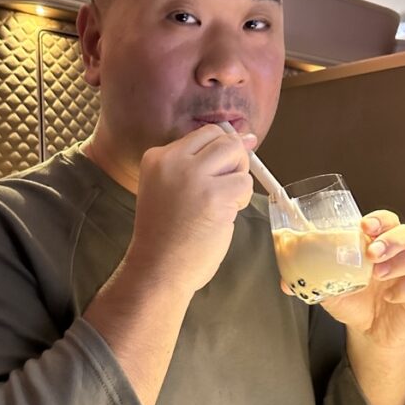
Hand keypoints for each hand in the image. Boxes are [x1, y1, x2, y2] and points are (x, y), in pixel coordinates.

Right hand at [127, 124, 256, 294]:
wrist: (158, 270)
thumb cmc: (167, 234)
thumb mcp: (169, 187)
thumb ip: (200, 163)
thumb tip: (247, 138)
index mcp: (157, 157)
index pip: (203, 134)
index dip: (220, 152)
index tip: (218, 175)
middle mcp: (173, 160)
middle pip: (222, 139)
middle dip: (234, 161)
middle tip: (224, 189)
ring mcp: (193, 177)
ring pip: (236, 154)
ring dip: (238, 178)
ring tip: (224, 201)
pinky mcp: (213, 195)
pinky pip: (244, 183)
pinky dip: (242, 198)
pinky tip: (225, 214)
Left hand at [287, 209, 404, 349]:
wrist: (370, 332)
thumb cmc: (354, 300)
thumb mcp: (330, 288)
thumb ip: (311, 280)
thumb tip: (284, 281)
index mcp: (379, 242)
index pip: (387, 220)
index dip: (379, 220)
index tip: (364, 227)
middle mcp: (402, 252)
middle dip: (391, 239)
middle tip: (372, 253)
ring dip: (403, 260)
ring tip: (380, 273)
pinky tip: (392, 296)